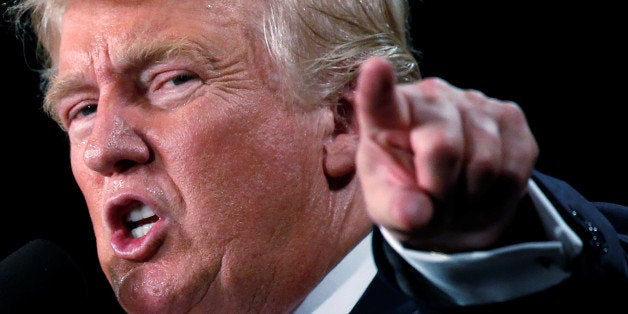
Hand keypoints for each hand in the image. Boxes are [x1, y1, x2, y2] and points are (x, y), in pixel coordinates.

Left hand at [354, 57, 538, 251]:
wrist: (447, 197)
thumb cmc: (406, 194)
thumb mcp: (387, 208)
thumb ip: (394, 209)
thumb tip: (416, 214)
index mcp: (385, 118)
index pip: (380, 101)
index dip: (378, 86)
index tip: (376, 67)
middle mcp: (429, 98)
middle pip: (444, 148)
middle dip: (441, 192)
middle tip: (433, 207)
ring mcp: (472, 102)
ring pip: (486, 164)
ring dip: (471, 199)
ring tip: (455, 201)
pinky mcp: (509, 116)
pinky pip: (514, 170)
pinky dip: (498, 197)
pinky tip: (479, 192)